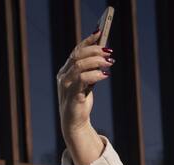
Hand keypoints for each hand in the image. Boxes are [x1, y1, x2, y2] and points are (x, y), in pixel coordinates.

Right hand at [56, 30, 113, 164]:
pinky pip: (82, 80)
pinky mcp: (72, 96)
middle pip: (78, 56)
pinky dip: (95, 75)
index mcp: (65, 70)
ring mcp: (66, 85)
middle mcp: (63, 76)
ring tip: (110, 62)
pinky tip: (106, 75)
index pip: (76, 51)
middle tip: (110, 51)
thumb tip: (105, 55)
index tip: (100, 31)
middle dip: (95, 50)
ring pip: (79, 66)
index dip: (87, 41)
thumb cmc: (81, 101)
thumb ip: (91, 70)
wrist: (74, 123)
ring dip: (96, 61)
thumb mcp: (86, 83)